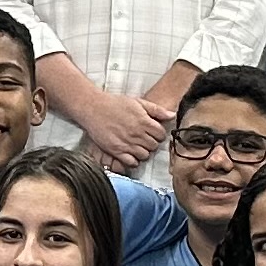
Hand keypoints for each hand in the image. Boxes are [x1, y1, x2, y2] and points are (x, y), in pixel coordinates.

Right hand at [54, 83, 169, 174]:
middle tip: (144, 138)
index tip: (153, 132)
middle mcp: (137, 134)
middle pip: (154, 146)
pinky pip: (131, 162)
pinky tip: (130, 153)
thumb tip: (172, 115)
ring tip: (137, 145)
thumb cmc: (115, 104)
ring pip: (144, 155)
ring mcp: (127, 144)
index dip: (158, 133)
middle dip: (151, 142)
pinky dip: (133, 160)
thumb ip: (156, 110)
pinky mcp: (116, 151)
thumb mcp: (138, 102)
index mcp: (144, 121)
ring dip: (143, 151)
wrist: (93, 108)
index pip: (161, 134)